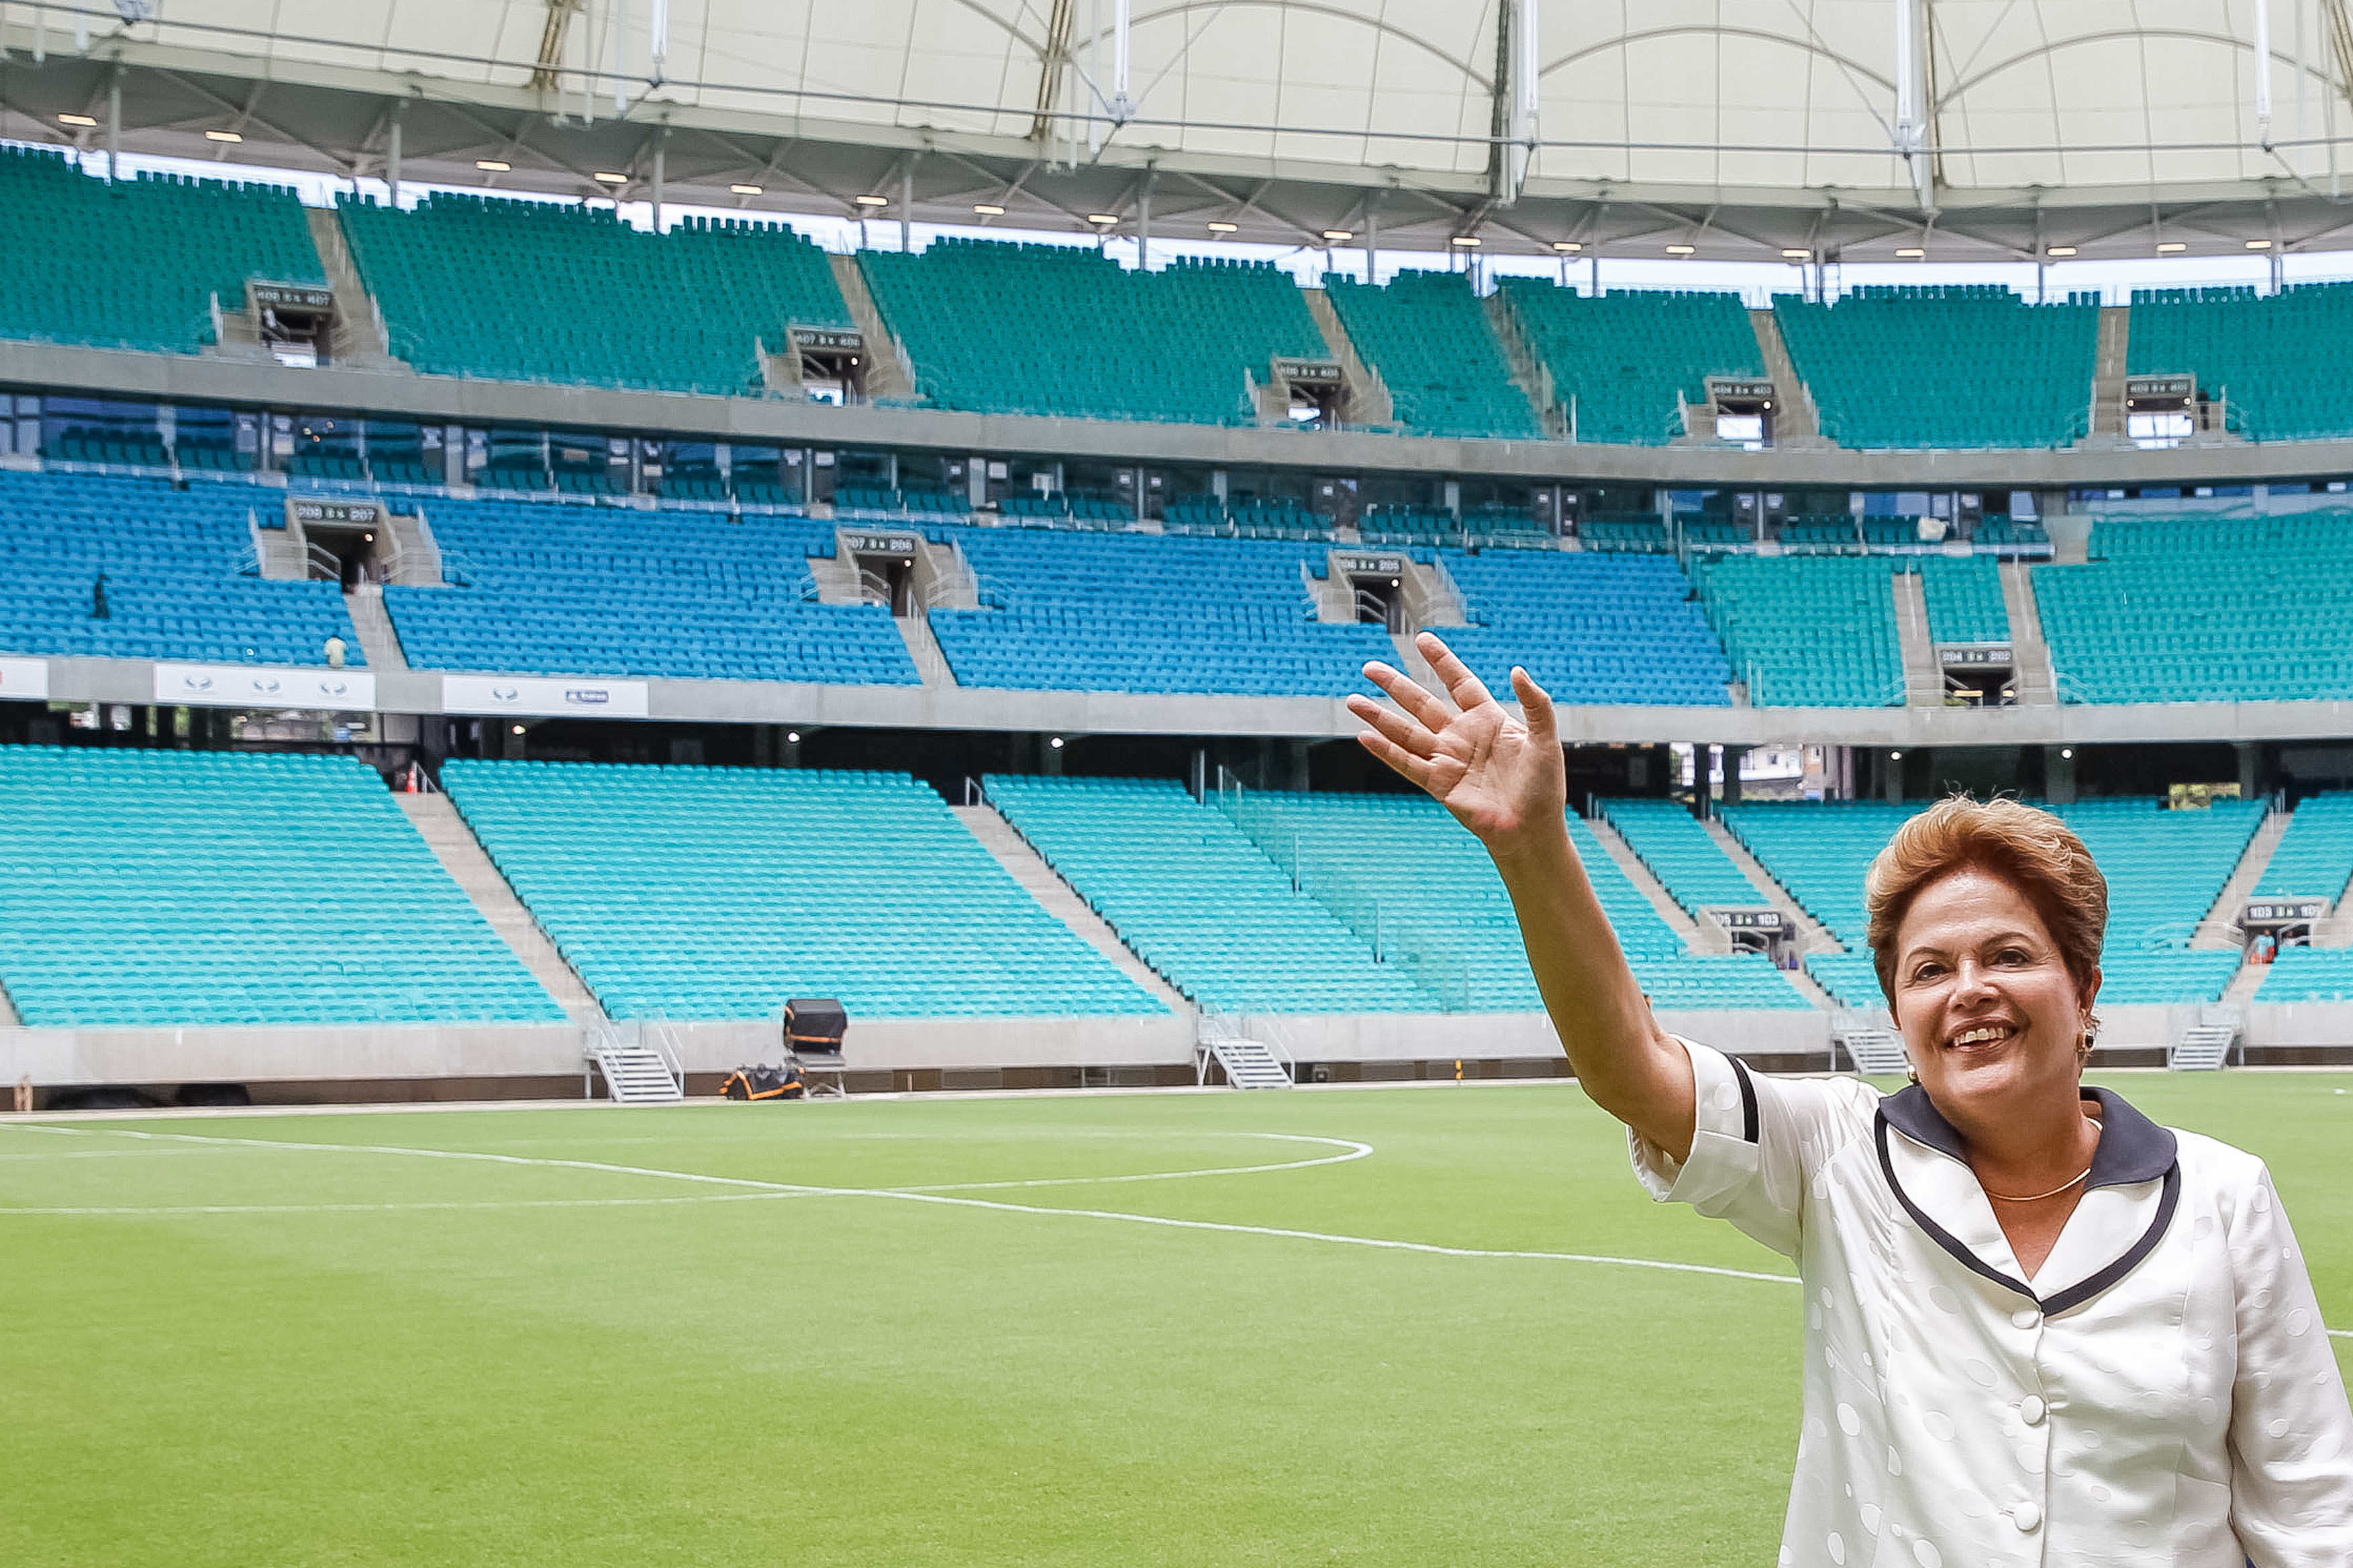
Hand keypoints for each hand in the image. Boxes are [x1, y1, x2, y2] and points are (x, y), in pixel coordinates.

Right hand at [1346, 631, 1565, 858]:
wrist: (1532, 830)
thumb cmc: (1544, 787)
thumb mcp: (1545, 739)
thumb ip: (1535, 704)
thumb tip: (1517, 670)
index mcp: (1488, 720)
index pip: (1460, 683)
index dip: (1442, 662)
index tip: (1422, 640)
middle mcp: (1462, 736)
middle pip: (1422, 703)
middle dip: (1395, 685)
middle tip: (1369, 667)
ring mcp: (1447, 760)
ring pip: (1406, 732)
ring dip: (1379, 717)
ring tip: (1353, 700)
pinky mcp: (1439, 784)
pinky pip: (1407, 764)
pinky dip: (1386, 751)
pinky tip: (1364, 736)